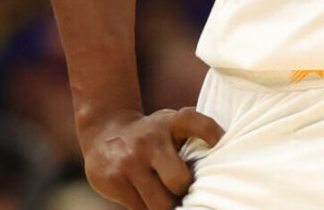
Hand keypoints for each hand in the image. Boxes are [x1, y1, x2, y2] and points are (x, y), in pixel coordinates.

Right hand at [80, 106, 223, 209]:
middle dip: (185, 191)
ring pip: (159, 202)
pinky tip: (152, 199)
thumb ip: (195, 135)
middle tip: (186, 190)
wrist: (104, 131)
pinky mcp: (114, 181)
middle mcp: (150, 141)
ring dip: (169, 205)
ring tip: (171, 198)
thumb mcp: (172, 123)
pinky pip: (140, 209)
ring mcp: (130, 162)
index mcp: (171, 122)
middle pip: (179, 180)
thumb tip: (219, 164)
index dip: (212, 135)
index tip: (219, 144)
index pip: (198, 124)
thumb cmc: (152, 133)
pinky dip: (150, 208)